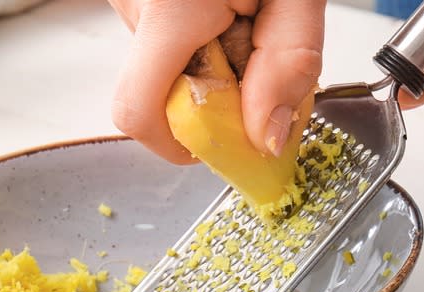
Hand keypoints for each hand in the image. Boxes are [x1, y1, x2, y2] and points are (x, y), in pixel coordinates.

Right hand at [107, 0, 325, 163]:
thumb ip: (288, 68)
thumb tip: (268, 139)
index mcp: (169, 9)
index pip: (139, 112)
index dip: (179, 145)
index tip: (226, 142)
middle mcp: (135, 4)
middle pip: (162, 93)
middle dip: (218, 92)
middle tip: (256, 43)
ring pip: (164, 68)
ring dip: (213, 63)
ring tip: (242, 11)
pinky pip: (161, 42)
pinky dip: (200, 41)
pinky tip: (222, 5)